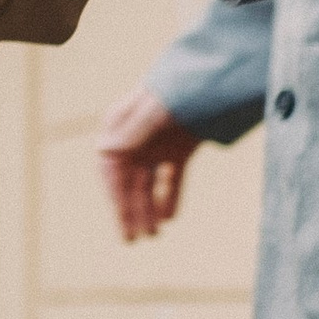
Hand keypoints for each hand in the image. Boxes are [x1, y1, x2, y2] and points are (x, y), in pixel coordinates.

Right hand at [97, 86, 201, 240]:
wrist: (214, 79)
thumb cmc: (180, 89)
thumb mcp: (156, 111)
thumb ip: (133, 131)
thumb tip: (103, 151)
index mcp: (120, 126)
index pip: (110, 168)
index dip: (115, 195)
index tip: (122, 218)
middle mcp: (135, 139)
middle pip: (128, 181)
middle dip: (130, 211)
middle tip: (132, 239)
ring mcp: (157, 145)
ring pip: (148, 184)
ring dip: (148, 209)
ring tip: (153, 235)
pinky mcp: (178, 149)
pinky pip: (170, 178)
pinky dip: (170, 197)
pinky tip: (169, 219)